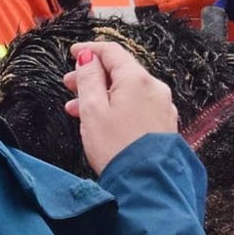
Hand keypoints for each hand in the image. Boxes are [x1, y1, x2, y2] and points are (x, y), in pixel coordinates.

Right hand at [61, 41, 176, 174]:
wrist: (146, 184)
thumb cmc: (117, 149)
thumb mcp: (93, 110)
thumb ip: (89, 79)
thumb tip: (87, 57)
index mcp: (137, 79)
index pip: (112, 52)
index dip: (89, 50)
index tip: (73, 53)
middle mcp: (154, 88)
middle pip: (120, 71)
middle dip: (93, 76)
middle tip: (69, 84)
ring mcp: (162, 106)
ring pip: (128, 90)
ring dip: (102, 94)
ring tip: (77, 108)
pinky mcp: (163, 124)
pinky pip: (137, 105)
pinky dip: (118, 106)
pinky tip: (101, 120)